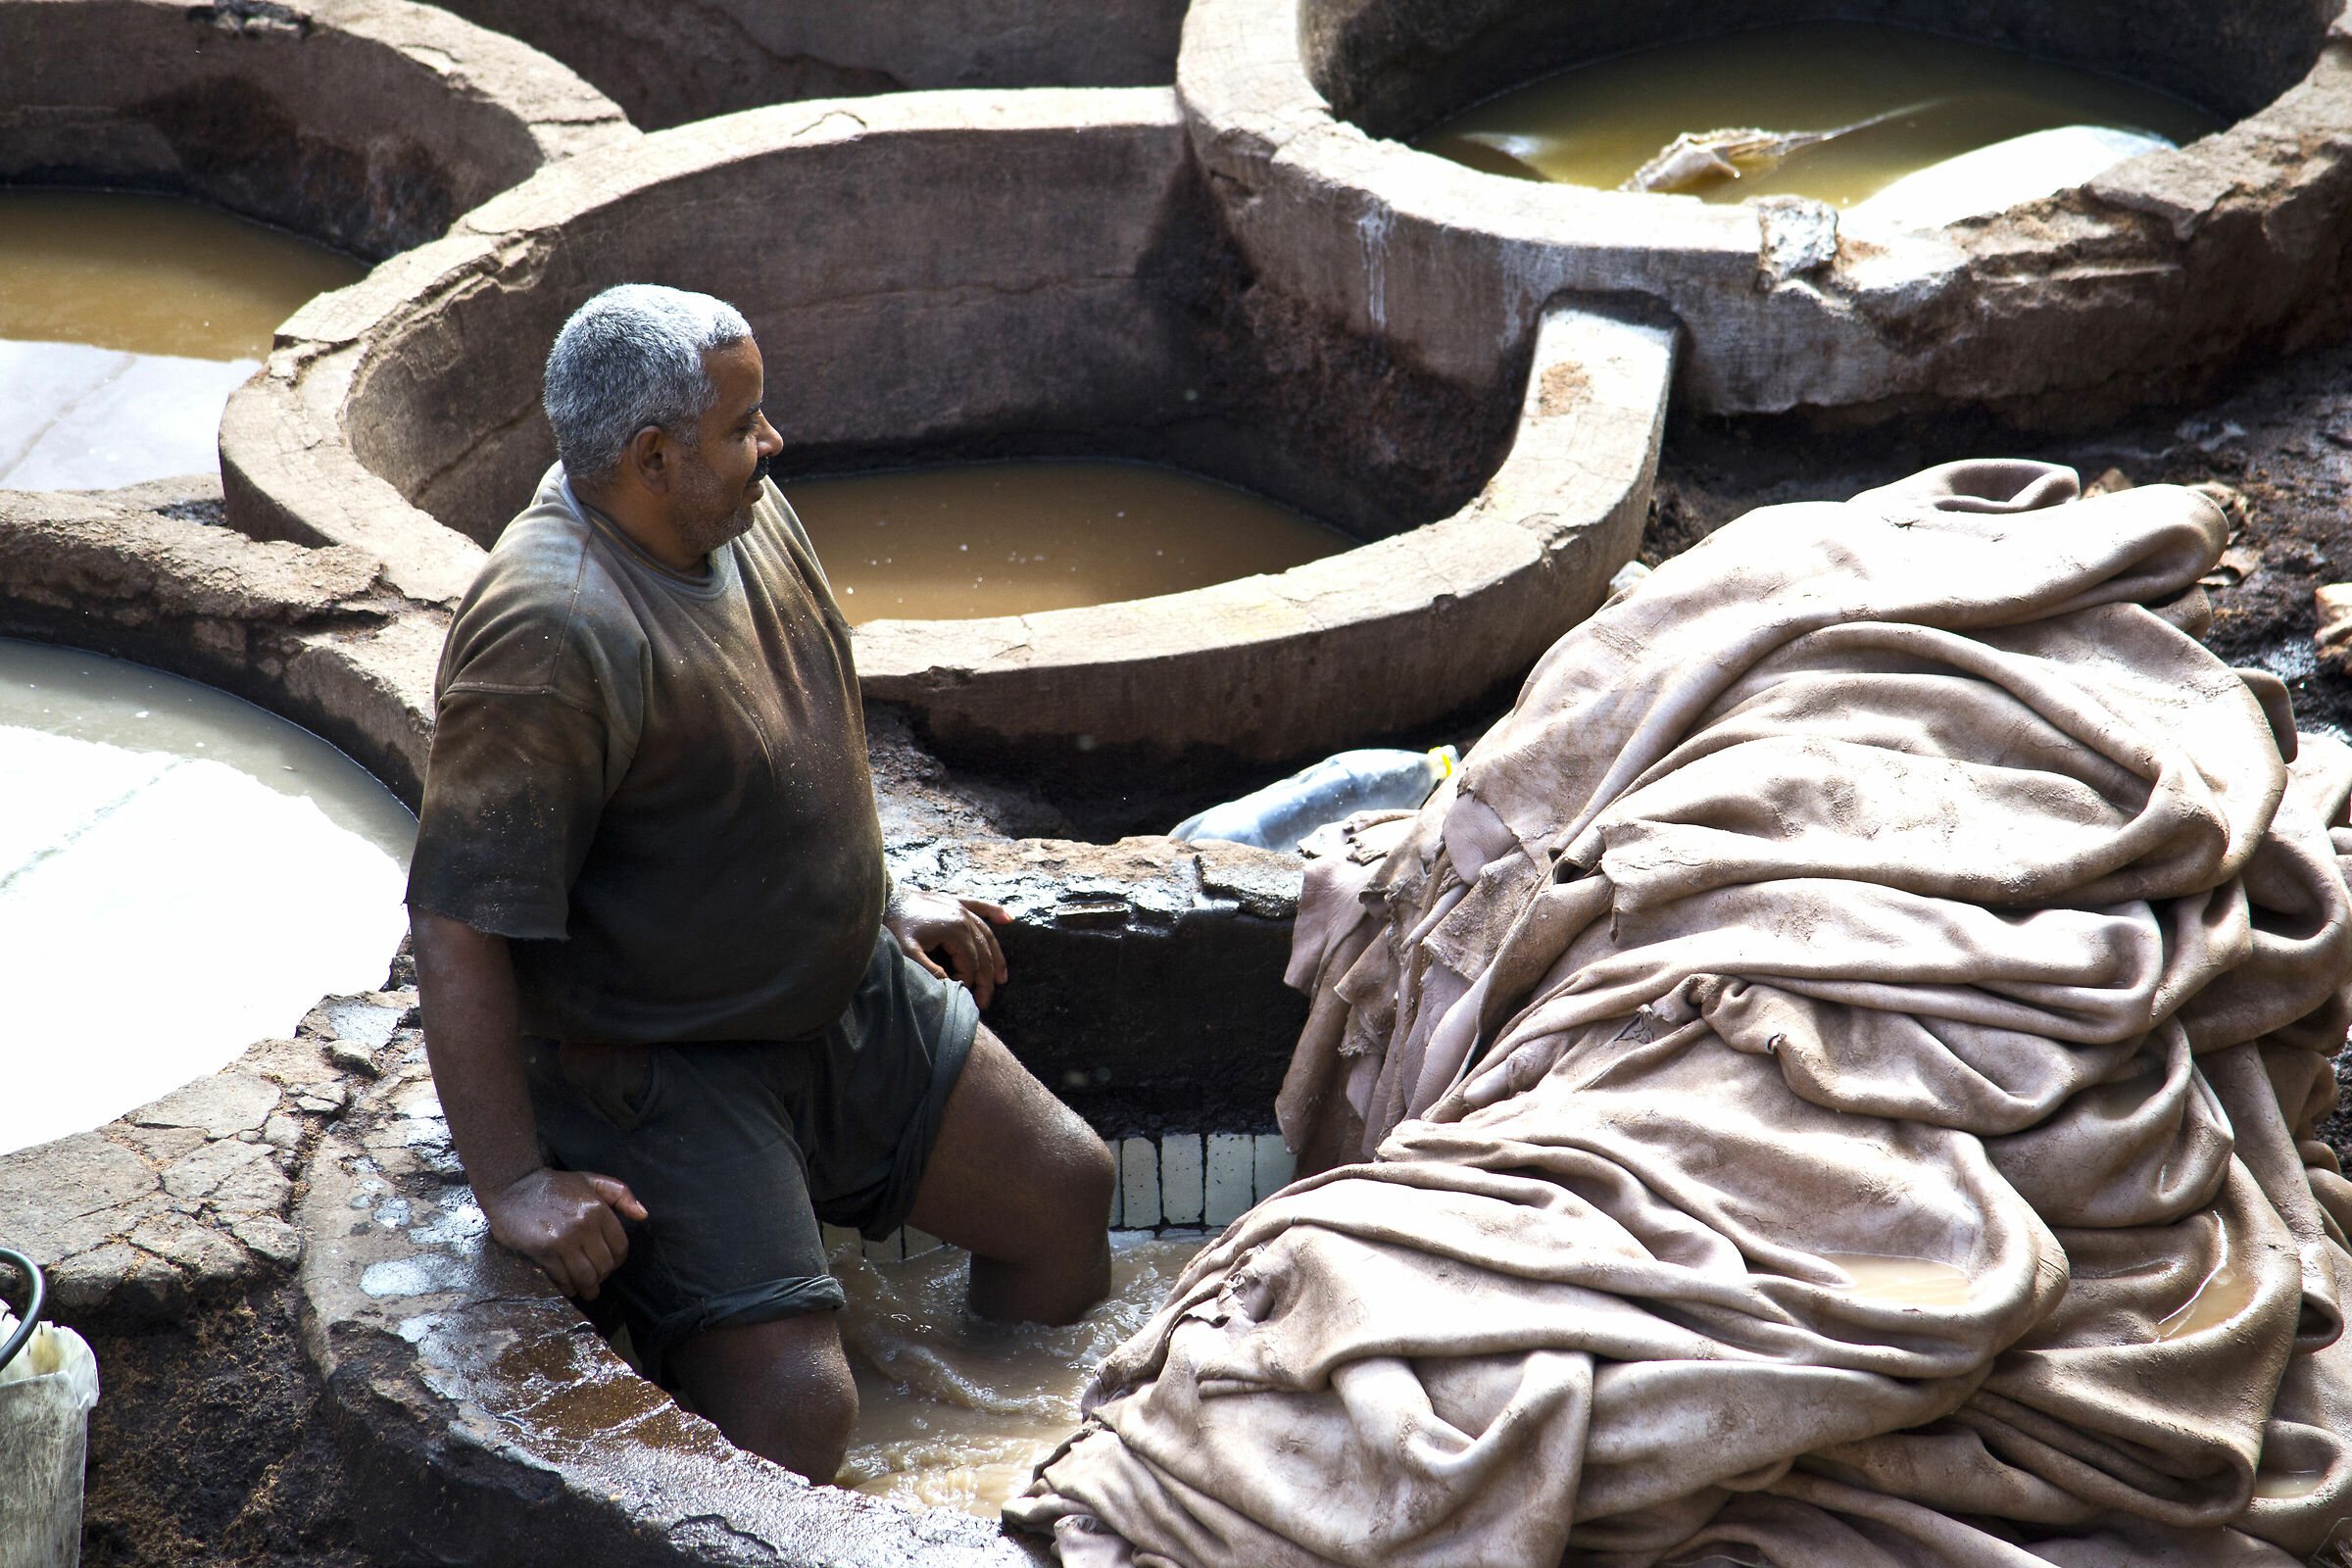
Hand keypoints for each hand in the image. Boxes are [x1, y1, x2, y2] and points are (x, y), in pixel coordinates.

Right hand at [479, 1167, 647, 1299]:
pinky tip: (568, 1287)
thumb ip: (620, 1194)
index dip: (618, 1260)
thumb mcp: (590, 1180)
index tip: (611, 1264)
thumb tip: (643, 1215)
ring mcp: (564, 1240)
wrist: (512, 1187)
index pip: (620, 1246)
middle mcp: (584, 1226)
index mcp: (598, 1209)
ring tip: (586, 1290)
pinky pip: (563, 1279)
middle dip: (602, 1276)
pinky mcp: (544, 1252)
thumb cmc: (554, 1185)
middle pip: (604, 1265)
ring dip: (588, 1288)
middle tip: (596, 1278)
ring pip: (587, 1277)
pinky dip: (568, 1288)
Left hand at [885, 890, 1011, 1006]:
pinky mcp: (954, 902)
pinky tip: (1008, 919)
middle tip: (985, 1002)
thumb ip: (930, 971)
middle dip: (986, 980)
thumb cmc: (893, 926)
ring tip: (1002, 978)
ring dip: (996, 957)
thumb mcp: (907, 953)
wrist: (884, 897)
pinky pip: (980, 907)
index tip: (964, 1000)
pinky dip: (995, 912)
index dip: (970, 984)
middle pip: (983, 953)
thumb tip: (953, 987)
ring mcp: (960, 907)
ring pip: (986, 935)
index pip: (971, 964)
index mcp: (956, 929)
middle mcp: (964, 916)